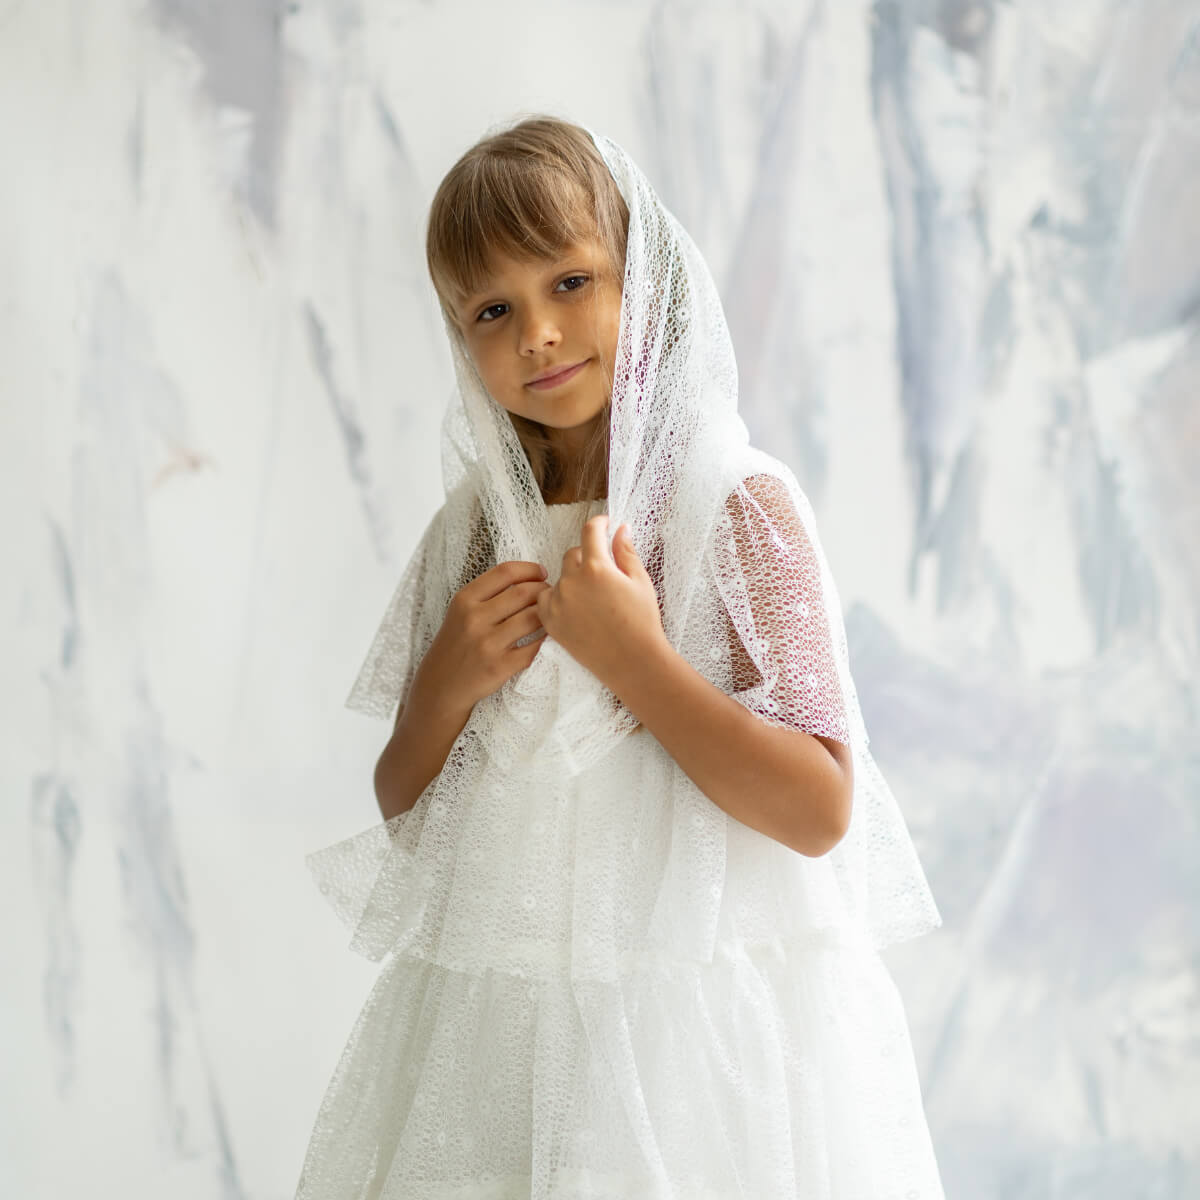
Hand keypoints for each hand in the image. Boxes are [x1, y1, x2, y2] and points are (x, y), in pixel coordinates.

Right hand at [409, 559, 550, 716]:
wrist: (441, 684)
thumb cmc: (458, 643)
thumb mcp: (461, 611)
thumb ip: (488, 593)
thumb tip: (530, 578)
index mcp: (465, 599)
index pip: (505, 572)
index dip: (530, 569)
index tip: (542, 573)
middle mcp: (474, 619)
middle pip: (523, 592)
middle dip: (544, 590)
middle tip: (550, 595)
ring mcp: (487, 644)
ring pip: (533, 618)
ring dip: (548, 614)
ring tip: (550, 614)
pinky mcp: (500, 667)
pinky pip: (534, 647)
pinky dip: (545, 639)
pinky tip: (544, 636)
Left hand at [536, 515, 667, 690]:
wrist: (632, 662)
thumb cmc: (642, 622)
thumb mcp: (640, 581)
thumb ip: (626, 552)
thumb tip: (620, 529)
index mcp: (597, 567)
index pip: (590, 532)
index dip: (599, 523)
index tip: (604, 524)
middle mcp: (572, 581)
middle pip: (572, 554)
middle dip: (588, 556)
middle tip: (604, 571)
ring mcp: (558, 602)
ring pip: (560, 577)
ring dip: (573, 578)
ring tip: (592, 596)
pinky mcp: (551, 621)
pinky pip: (546, 598)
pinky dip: (557, 597)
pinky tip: (574, 606)